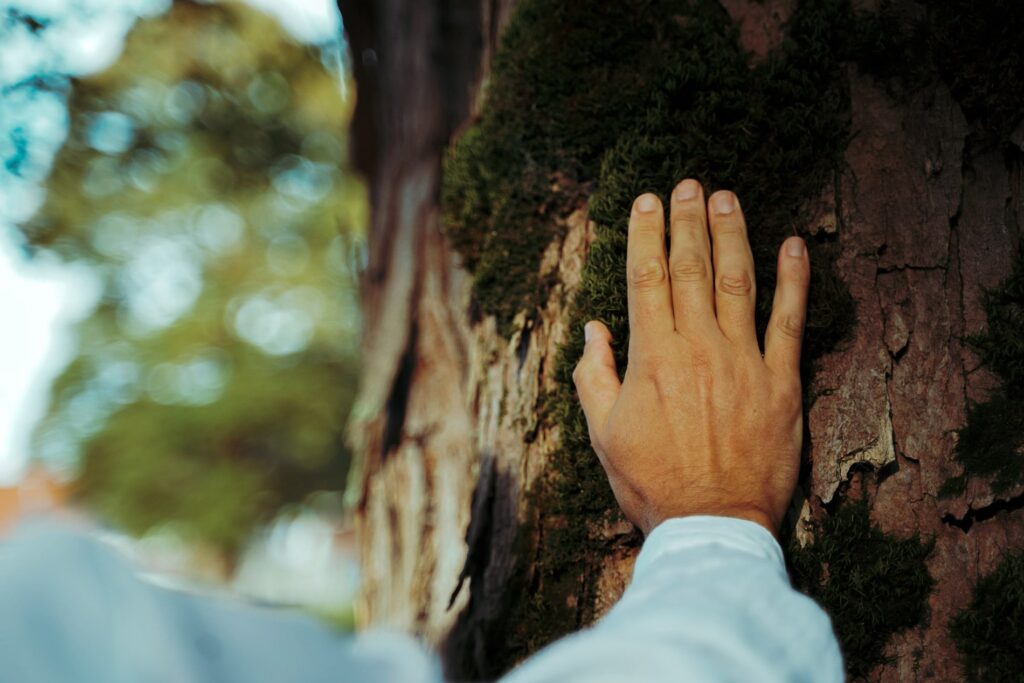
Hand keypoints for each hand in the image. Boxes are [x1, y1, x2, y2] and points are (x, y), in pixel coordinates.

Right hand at [572, 179, 808, 535]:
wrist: (712, 524)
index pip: (645, 279)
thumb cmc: (652, 482)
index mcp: (651, 357)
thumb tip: (593, 330)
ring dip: (731, 235)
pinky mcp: (780, 382)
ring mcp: (743, 361)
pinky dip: (794, 280)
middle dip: (687, 221)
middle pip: (690, 269)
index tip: (647, 201)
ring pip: (737, 282)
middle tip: (688, 184)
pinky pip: (789, 321)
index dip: (646, 234)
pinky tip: (794, 245)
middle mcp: (697, 347)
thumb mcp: (604, 434)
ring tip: (727, 198)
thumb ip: (595, 376)